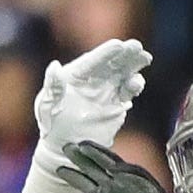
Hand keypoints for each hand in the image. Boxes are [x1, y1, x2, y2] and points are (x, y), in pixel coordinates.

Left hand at [23, 38, 150, 192]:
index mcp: (76, 74)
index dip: (105, 53)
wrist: (64, 147)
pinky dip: (134, 86)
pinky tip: (137, 83)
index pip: (93, 60)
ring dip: (134, 65)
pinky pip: (127, 91)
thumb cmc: (51, 124)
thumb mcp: (47, 105)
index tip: (118, 45)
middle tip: (137, 46)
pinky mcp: (116, 104)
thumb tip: (54, 66)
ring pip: (123, 73)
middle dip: (125, 54)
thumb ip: (52, 86)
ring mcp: (106, 90)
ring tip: (145, 58)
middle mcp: (93, 79)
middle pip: (112, 62)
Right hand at [61, 141, 192, 192]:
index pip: (130, 171)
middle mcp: (128, 184)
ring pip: (97, 170)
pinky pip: (87, 183)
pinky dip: (76, 177)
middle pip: (110, 164)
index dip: (117, 165)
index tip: (107, 159)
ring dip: (83, 160)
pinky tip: (64, 170)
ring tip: (68, 149)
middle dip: (95, 154)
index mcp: (145, 189)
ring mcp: (112, 188)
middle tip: (79, 144)